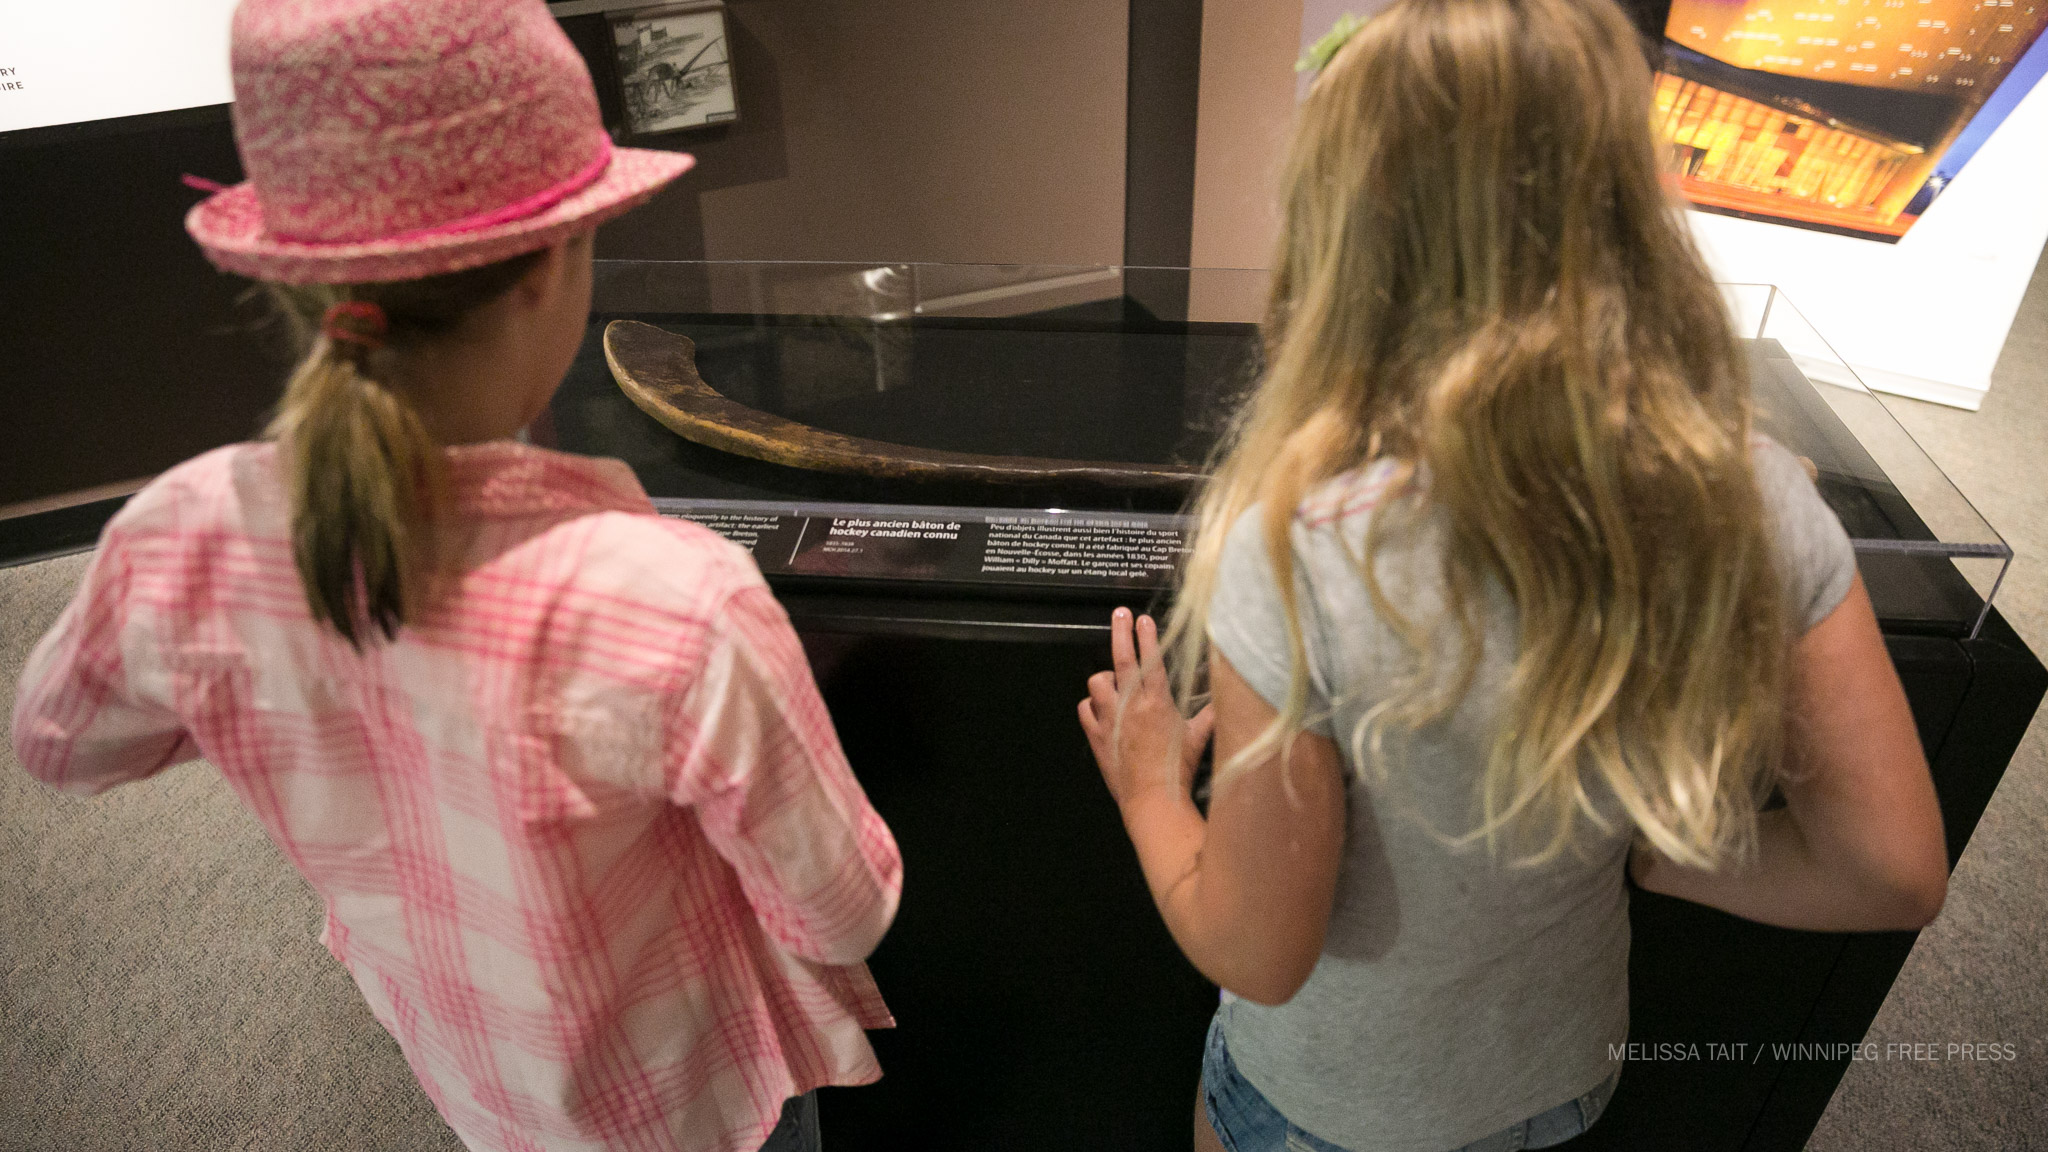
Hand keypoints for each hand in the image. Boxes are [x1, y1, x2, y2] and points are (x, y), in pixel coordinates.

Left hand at [1078, 608, 1214, 812]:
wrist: (1153, 798)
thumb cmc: (1177, 769)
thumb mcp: (1199, 738)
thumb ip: (1213, 714)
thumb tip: (1231, 698)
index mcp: (1157, 702)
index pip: (1151, 660)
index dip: (1147, 637)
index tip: (1142, 619)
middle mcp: (1131, 706)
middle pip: (1121, 660)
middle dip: (1120, 633)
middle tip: (1118, 615)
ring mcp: (1110, 720)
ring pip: (1098, 683)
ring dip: (1104, 678)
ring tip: (1112, 679)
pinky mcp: (1096, 736)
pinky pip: (1084, 709)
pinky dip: (1090, 705)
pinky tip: (1098, 707)